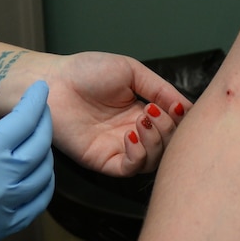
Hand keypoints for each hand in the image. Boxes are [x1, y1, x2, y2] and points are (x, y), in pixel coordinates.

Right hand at [0, 74, 53, 240]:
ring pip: (44, 174)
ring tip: (36, 135)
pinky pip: (39, 203)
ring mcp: (6, 210)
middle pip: (40, 145)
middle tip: (40, 107)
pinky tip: (37, 170)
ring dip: (45, 150)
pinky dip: (45, 182)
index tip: (40, 87)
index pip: (24, 120)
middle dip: (44, 121)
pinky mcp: (5, 228)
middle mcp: (2, 184)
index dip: (35, 100)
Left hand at [39, 51, 190, 176]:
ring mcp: (118, 148)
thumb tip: (187, 107)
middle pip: (166, 145)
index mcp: (140, 113)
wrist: (52, 81)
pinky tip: (131, 135)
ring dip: (155, 141)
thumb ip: (160, 89)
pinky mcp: (102, 160)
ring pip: (152, 160)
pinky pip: (129, 169)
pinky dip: (138, 155)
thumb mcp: (131, 72)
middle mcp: (132, 133)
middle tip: (156, 112)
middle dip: (168, 130)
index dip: (180, 120)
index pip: (172, 126)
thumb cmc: (85, 71)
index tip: (178, 107)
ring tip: (143, 119)